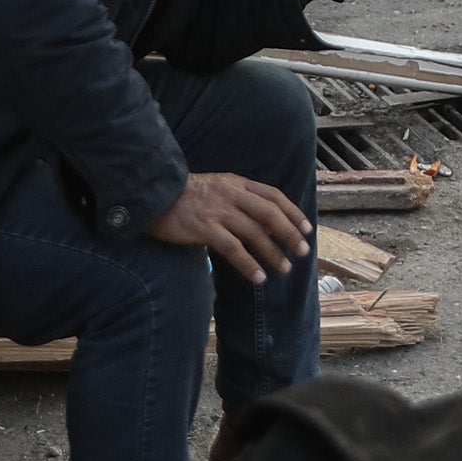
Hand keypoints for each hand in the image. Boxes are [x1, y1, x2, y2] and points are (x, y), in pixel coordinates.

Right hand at [147, 172, 310, 283]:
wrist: (155, 195)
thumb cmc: (186, 196)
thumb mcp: (218, 188)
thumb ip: (239, 198)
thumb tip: (264, 220)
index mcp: (237, 183)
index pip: (273, 195)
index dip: (293, 212)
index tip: (307, 228)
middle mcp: (231, 194)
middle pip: (269, 213)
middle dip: (289, 233)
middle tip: (302, 251)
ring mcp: (218, 211)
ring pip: (254, 232)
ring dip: (273, 252)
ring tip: (285, 268)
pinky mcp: (204, 228)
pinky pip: (232, 248)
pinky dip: (248, 264)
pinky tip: (258, 277)